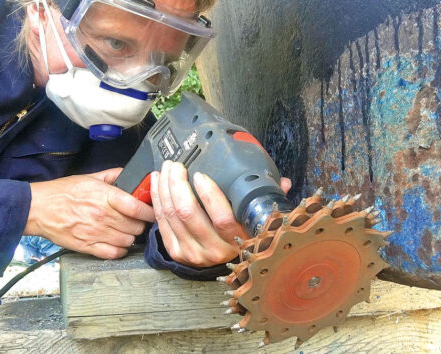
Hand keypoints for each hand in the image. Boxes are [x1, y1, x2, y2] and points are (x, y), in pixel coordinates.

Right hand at [25, 168, 154, 258]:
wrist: (38, 208)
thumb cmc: (62, 192)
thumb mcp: (90, 177)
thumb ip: (114, 175)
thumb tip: (132, 173)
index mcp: (105, 197)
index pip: (137, 208)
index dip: (150, 211)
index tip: (153, 211)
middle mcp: (102, 217)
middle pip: (135, 226)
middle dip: (140, 223)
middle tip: (137, 220)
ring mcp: (95, 233)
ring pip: (128, 241)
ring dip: (131, 236)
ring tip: (126, 230)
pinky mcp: (87, 247)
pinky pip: (114, 254)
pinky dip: (120, 250)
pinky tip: (118, 242)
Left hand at [151, 161, 290, 267]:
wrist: (225, 263)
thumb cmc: (242, 235)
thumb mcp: (257, 220)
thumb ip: (267, 200)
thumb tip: (283, 182)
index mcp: (237, 240)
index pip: (222, 218)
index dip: (208, 195)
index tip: (201, 175)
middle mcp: (213, 250)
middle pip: (188, 213)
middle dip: (177, 183)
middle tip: (176, 165)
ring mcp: (192, 253)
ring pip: (171, 215)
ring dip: (165, 187)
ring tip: (166, 169)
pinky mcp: (176, 252)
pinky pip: (161, 222)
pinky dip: (157, 199)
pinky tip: (158, 183)